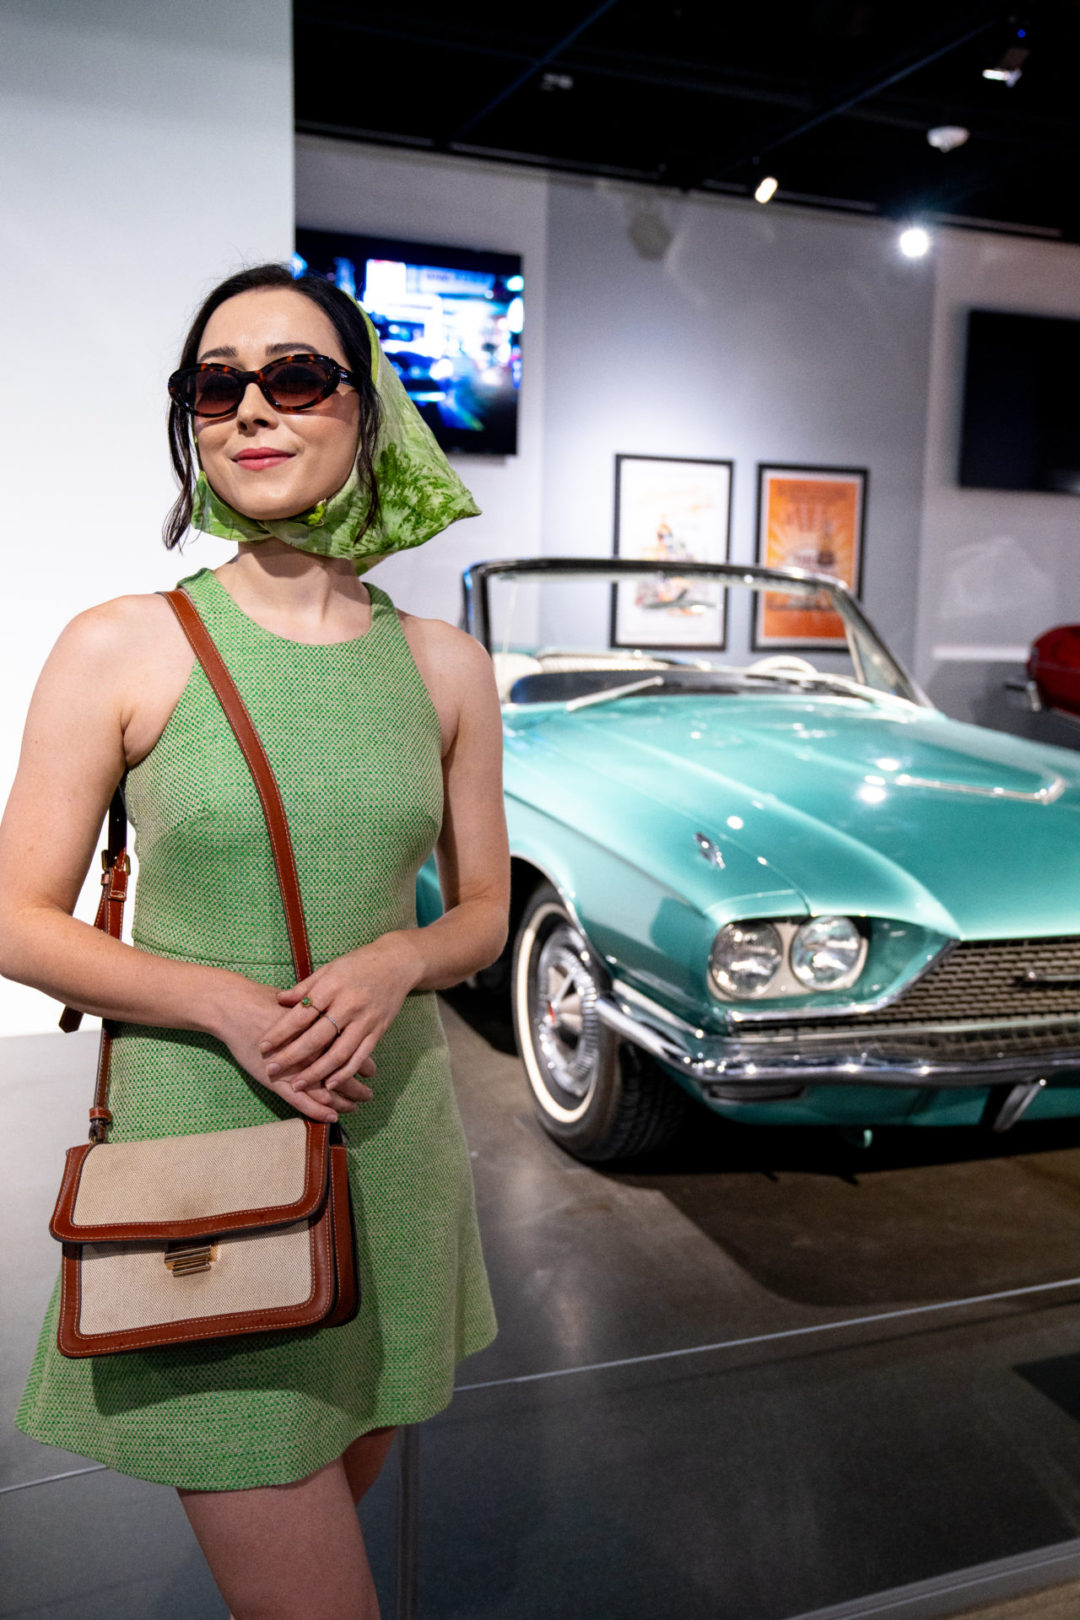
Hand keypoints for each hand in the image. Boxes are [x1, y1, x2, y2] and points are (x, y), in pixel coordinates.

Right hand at [216, 977, 375, 1124]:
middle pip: (343, 1073)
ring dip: (343, 1101)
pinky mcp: (277, 1081)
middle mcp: (312, 1051)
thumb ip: (321, 1015)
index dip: (364, 1064)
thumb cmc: (268, 1003)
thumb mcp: (302, 1004)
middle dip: (358, 1087)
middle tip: (368, 1094)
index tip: (372, 1071)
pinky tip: (332, 1116)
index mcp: (322, 1031)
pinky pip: (303, 1101)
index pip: (350, 1052)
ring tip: (354, 1106)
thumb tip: (340, 1017)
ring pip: (327, 1090)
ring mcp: (295, 1067)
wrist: (237, 1007)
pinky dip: (319, 1110)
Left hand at [257, 933, 421, 1097]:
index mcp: (332, 986)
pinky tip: (330, 1084)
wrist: (397, 963)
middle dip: (292, 1057)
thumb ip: (305, 987)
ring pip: (338, 1052)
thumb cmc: (358, 964)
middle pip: (317, 1037)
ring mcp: (365, 1020)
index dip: (281, 1032)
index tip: (263, 1046)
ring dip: (317, 1072)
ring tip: (297, 1086)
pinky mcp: (378, 1030)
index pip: (302, 1014)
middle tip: (272, 1071)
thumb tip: (280, 1000)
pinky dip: (345, 1072)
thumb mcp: (329, 968)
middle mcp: (348, 1004)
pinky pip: (360, 1056)